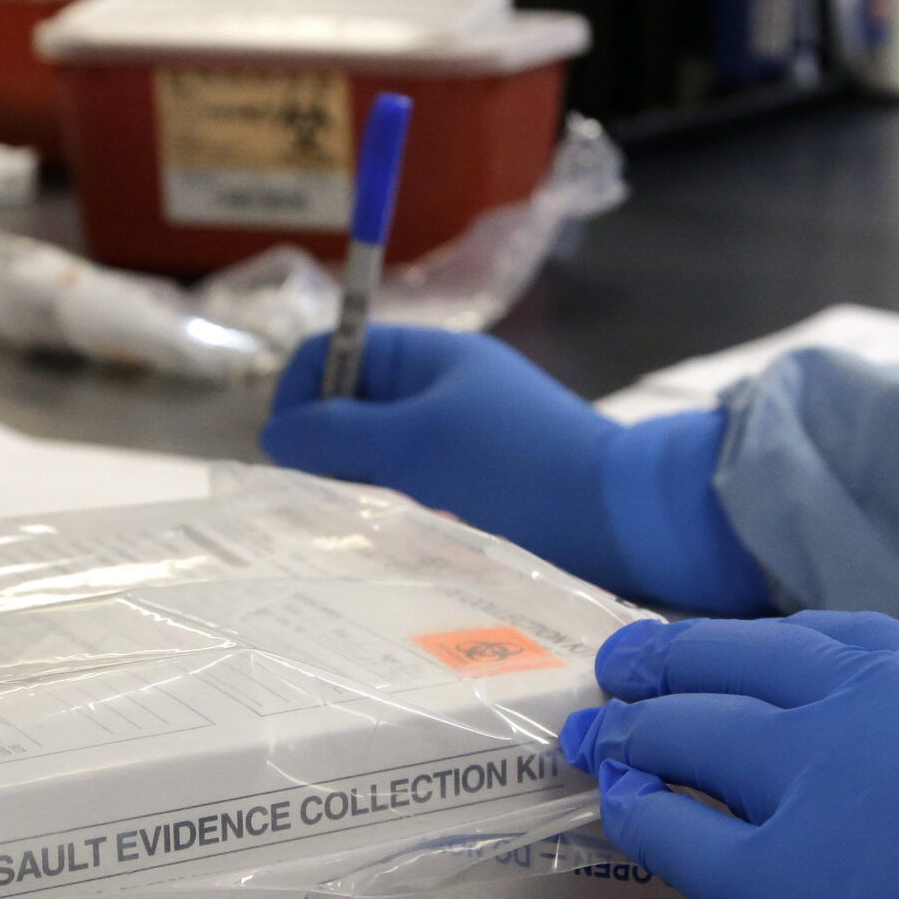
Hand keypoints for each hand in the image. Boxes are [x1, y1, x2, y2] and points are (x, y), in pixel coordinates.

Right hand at [260, 326, 770, 614]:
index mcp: (429, 357)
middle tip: (335, 503)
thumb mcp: (412, 443)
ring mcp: (464, 441)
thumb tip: (274, 433)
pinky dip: (400, 515)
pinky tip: (407, 544)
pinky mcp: (483, 489)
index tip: (291, 457)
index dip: (297, 397)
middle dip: (328, 453)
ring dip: (363, 490)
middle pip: (349, 411)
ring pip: (378, 460)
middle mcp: (444, 391)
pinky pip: (416, 494)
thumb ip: (334, 433)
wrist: (624, 519)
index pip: (330, 354)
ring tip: (373, 529)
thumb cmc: (514, 468)